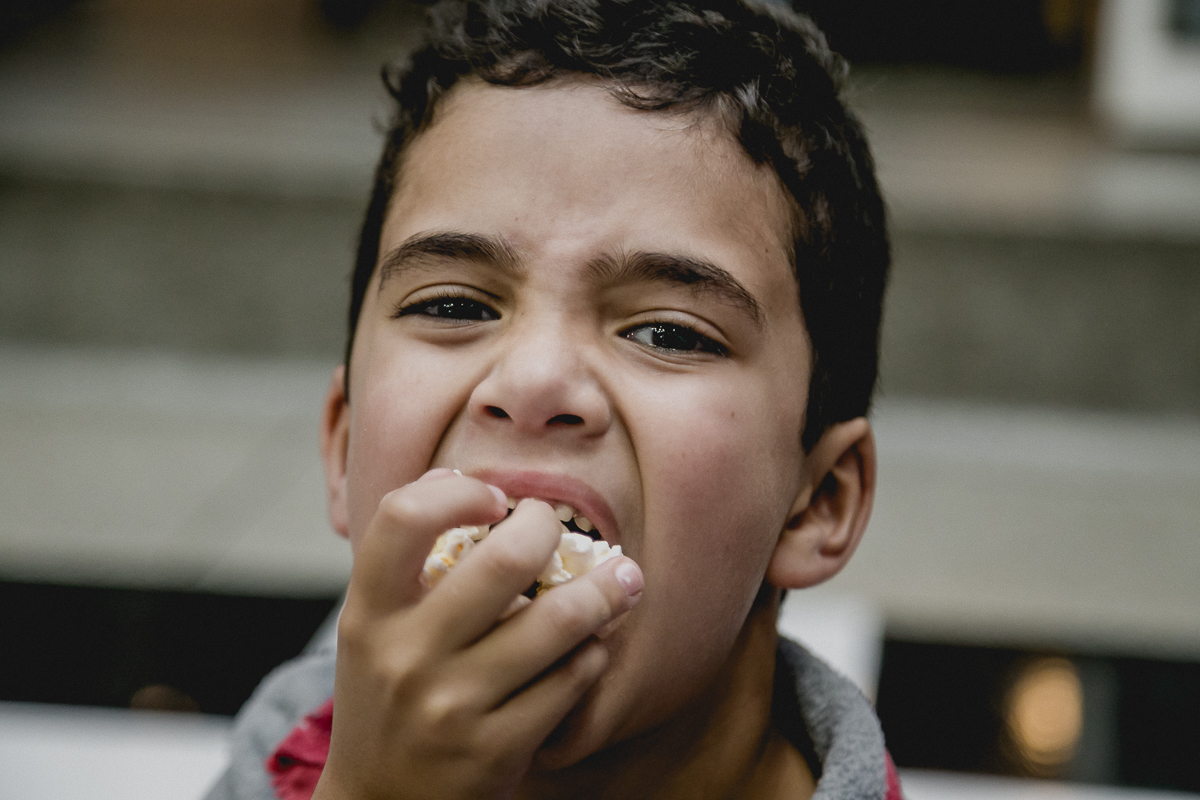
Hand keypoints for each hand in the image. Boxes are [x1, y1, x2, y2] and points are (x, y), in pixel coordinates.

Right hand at [313, 470, 643, 799]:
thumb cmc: (387, 697)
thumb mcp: (375, 631)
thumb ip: (408, 566)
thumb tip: (463, 482)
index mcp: (369, 615)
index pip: (402, 518)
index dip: (458, 491)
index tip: (494, 499)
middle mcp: (406, 656)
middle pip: (505, 558)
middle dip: (550, 528)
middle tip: (561, 530)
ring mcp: (454, 706)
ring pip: (560, 620)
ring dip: (605, 591)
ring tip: (623, 579)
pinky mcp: (497, 749)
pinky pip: (573, 680)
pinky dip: (595, 654)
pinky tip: (595, 645)